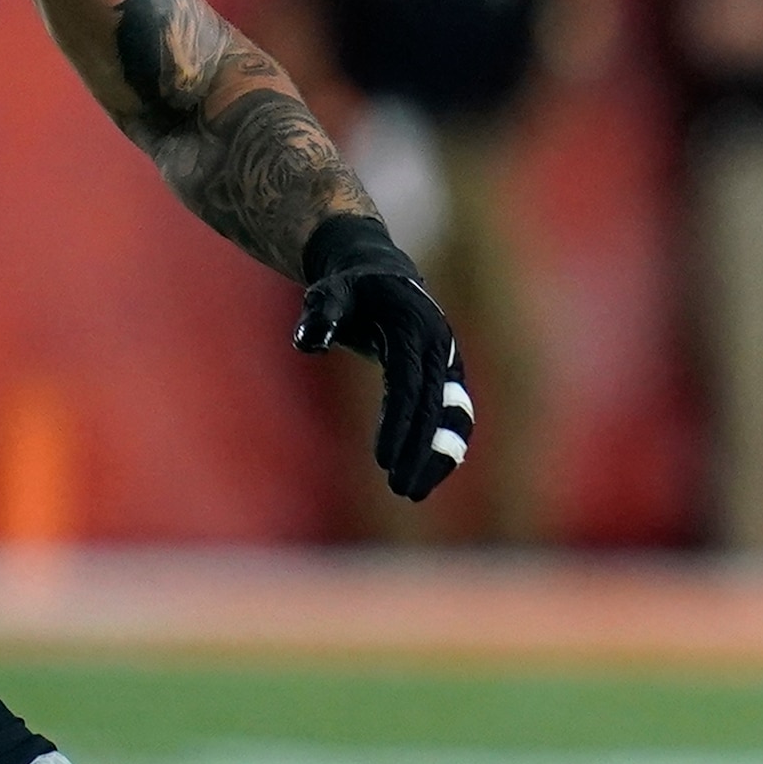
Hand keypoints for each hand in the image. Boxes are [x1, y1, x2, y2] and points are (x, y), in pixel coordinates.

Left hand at [293, 216, 473, 501]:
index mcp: (416, 329)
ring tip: (415, 491)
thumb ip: (319, 315)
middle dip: (420, 451)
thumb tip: (308, 342)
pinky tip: (428, 474)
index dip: (400, 424)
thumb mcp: (328, 293)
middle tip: (402, 490)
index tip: (384, 462)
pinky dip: (443, 444)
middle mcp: (440, 347)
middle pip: (435, 408)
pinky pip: (452, 415)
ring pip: (454, 416)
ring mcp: (448, 362)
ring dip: (439, 454)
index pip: (409, 387)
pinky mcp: (445, 376)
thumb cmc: (347, 288)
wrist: (378, 272)